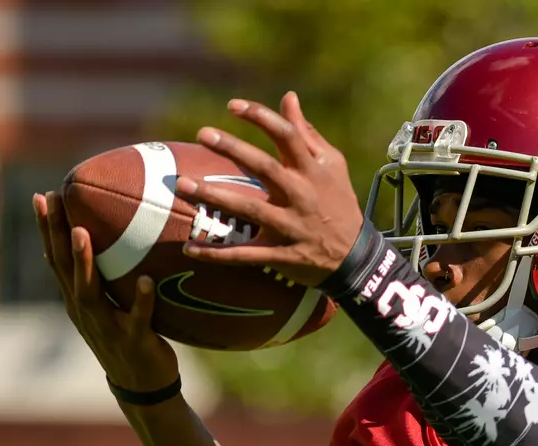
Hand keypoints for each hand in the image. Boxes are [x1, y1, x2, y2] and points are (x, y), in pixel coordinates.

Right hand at [33, 191, 178, 393]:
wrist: (142, 387)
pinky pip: (137, 318)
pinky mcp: (134, 342)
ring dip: (84, 262)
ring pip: (89, 292)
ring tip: (81, 232)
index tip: (41, 196)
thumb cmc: (128, 337)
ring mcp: (107, 328)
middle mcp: (85, 312)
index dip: (46, 230)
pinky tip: (145, 280)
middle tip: (53, 198)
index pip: (56, 260)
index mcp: (78, 301)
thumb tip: (107, 240)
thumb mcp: (110, 306)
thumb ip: (106, 277)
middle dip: (55, 233)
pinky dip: (140, 300)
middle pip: (63, 269)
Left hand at [180, 91, 362, 286]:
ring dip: (215, 198)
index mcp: (312, 171)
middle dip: (234, 150)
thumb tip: (288, 97)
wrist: (356, 257)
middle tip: (203, 133)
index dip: (260, 117)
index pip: (287, 136)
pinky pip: (245, 255)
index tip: (232, 106)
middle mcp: (300, 195)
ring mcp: (290, 227)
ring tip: (182, 185)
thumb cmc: (339, 202)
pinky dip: (217, 255)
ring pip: (250, 210)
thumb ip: (306, 133)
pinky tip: (189, 249)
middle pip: (265, 168)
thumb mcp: (332, 165)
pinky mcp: (281, 254)